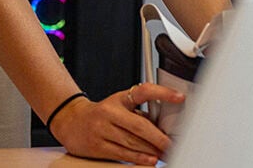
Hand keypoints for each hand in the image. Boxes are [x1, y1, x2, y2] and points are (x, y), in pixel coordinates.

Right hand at [50, 83, 184, 164]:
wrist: (72, 122)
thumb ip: (139, 112)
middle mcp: (110, 112)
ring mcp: (102, 130)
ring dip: (151, 150)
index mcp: (120, 99)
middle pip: (140, 125)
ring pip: (132, 142)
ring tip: (164, 153)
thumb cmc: (102, 113)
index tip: (180, 97)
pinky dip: (138, 158)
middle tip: (172, 143)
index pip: (144, 92)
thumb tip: (163, 127)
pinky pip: (122, 154)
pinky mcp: (97, 146)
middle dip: (159, 137)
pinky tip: (149, 160)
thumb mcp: (120, 105)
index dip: (163, 93)